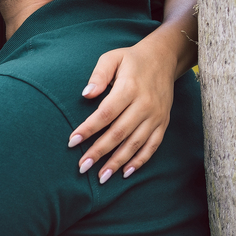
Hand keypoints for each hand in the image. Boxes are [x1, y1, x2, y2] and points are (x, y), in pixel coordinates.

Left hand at [70, 38, 175, 183]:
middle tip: (82, 167)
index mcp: (129, 88)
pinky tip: (126, 173)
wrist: (164, 58)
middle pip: (119, 133)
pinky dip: (140, 160)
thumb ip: (98, 75)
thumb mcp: (111, 58)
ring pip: (135, 143)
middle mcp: (145, 104)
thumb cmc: (130, 59)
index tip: (72, 142)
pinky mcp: (163, 122)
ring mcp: (156, 116)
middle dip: (99, 152)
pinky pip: (152, 146)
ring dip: (118, 162)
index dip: (88, 129)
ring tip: (101, 177)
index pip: (106, 113)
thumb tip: (86, 94)